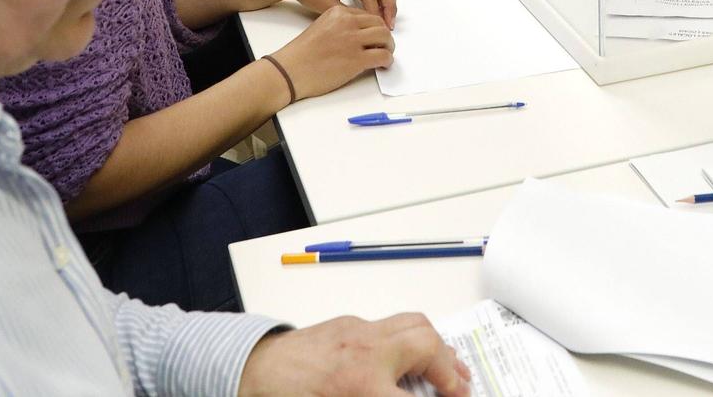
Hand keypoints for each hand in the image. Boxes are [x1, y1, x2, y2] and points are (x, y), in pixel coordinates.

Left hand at [239, 314, 468, 396]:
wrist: (250, 372)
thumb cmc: (287, 396)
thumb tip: (407, 392)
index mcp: (363, 386)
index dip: (443, 393)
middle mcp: (366, 353)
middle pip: (428, 347)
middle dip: (451, 369)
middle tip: (462, 387)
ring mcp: (358, 332)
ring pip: (413, 324)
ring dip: (436, 344)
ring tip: (450, 365)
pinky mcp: (348, 323)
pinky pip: (390, 324)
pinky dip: (410, 336)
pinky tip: (410, 355)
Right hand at [271, 2, 393, 99]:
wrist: (289, 71)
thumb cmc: (301, 54)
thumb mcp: (321, 28)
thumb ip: (340, 27)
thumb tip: (360, 36)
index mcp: (338, 12)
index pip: (366, 15)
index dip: (374, 27)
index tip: (375, 37)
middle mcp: (347, 22)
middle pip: (379, 23)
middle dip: (385, 35)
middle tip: (384, 46)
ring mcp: (353, 40)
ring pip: (385, 37)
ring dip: (389, 47)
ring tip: (385, 55)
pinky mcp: (357, 59)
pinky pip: (383, 56)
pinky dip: (387, 60)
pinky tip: (383, 65)